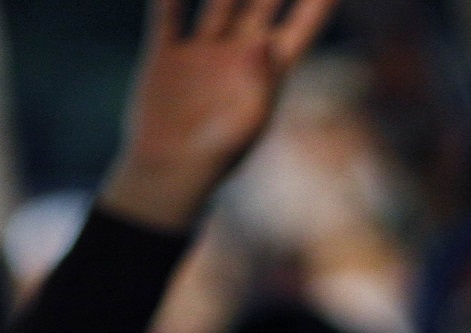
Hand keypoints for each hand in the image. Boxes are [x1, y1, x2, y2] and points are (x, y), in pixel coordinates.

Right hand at [98, 0, 338, 230]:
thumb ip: (258, 88)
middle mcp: (240, 51)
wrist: (166, 177)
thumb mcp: (245, 129)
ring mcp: (203, 50)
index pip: (304, 22)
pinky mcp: (165, 54)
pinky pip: (167, 14)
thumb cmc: (216, 162)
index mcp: (272, 71)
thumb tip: (262, 45)